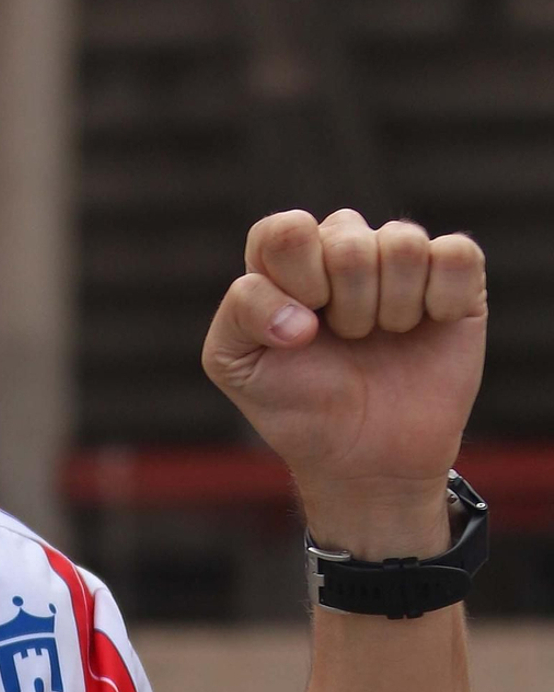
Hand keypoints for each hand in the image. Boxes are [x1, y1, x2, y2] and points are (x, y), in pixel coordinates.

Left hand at [202, 210, 486, 555]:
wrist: (365, 461)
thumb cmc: (298, 409)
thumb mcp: (236, 365)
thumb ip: (239, 312)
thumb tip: (303, 314)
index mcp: (288, 260)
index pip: (287, 229)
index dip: (297, 278)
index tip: (301, 331)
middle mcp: (343, 247)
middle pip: (347, 236)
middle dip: (345, 308)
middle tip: (347, 343)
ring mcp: (400, 259)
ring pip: (402, 242)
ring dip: (392, 310)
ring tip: (383, 340)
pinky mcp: (454, 276)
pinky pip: (456, 255)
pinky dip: (441, 301)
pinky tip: (428, 327)